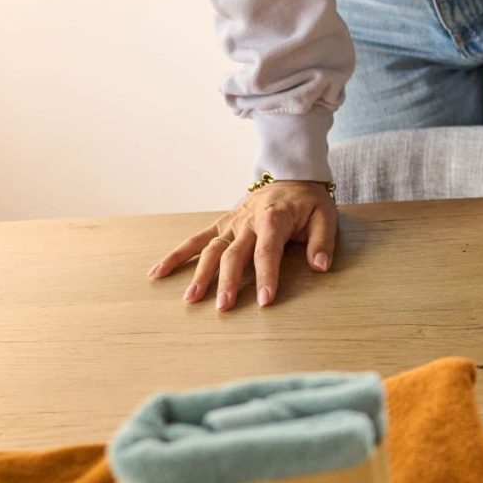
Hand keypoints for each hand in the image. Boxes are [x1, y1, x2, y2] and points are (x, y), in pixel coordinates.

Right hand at [148, 181, 336, 311]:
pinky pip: (195, 240)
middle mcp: (247, 221)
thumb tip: (320, 266)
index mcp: (273, 219)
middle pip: (233, 254)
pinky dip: (175, 255)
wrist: (290, 175)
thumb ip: (321, 242)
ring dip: (200, 274)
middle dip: (228, 281)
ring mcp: (230, 223)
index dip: (266, 276)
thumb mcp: (325, 215)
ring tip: (191, 298)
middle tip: (224, 307)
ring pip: (210, 249)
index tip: (265, 301)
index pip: (267, 251)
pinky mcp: (220, 224)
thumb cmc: (308, 201)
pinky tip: (158, 273)